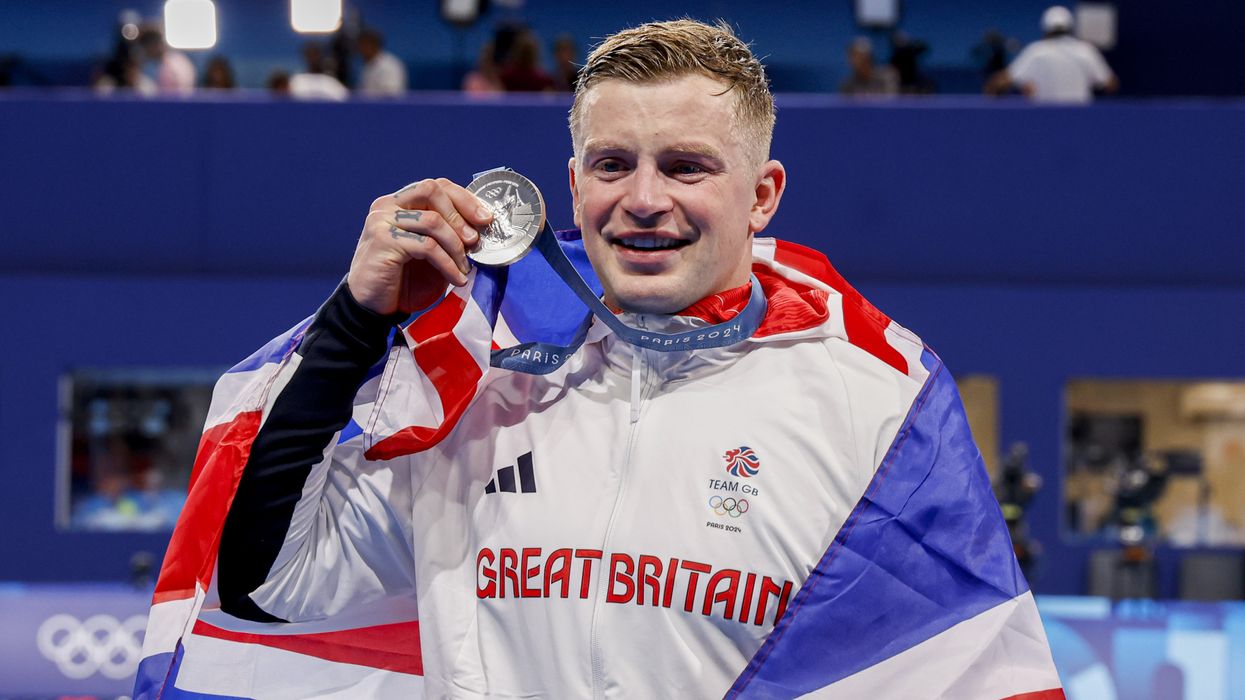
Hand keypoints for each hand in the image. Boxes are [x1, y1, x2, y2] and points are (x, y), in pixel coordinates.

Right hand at [347, 178, 493, 314]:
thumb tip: (482, 229)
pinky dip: (448, 264)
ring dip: (456, 246)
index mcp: (400, 204)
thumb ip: (449, 237)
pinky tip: (457, 279)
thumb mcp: (433, 255)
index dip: (464, 199)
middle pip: (431, 190)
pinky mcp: (383, 241)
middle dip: (460, 214)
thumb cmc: (403, 282)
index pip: (435, 187)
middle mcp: (388, 206)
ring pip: (432, 220)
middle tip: (475, 240)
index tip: (486, 218)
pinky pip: (427, 246)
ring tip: (465, 267)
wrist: (373, 308)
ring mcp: (382, 221)